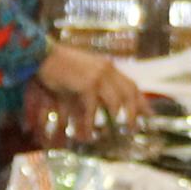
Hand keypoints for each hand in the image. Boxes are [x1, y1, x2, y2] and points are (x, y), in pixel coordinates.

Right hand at [29, 41, 150, 146]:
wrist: (41, 56)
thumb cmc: (58, 66)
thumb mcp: (81, 76)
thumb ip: (93, 90)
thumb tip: (97, 111)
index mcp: (107, 67)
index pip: (130, 84)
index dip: (141, 101)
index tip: (149, 114)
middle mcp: (107, 70)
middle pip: (129, 93)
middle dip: (135, 112)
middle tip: (135, 129)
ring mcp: (98, 76)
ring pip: (117, 102)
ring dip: (118, 119)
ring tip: (118, 133)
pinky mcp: (86, 84)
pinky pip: (94, 108)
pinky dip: (92, 122)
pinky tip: (89, 133)